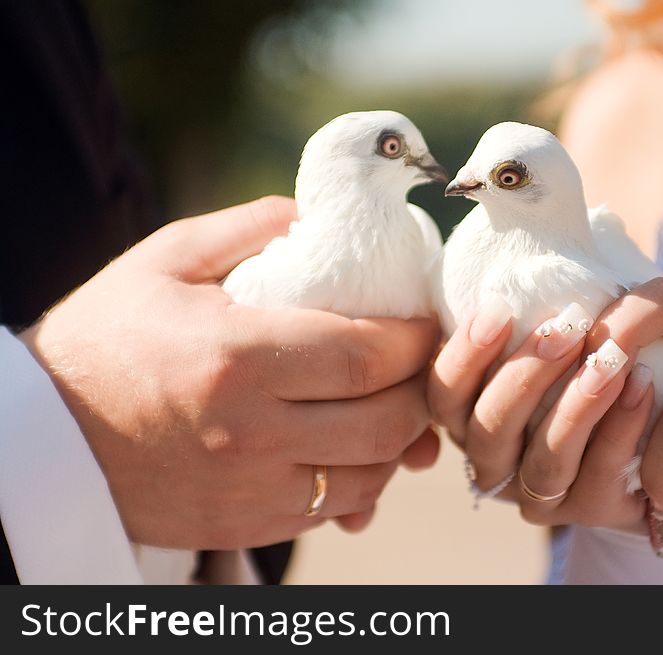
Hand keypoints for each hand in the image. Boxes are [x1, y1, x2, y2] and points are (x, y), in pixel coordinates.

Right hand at [20, 196, 439, 548]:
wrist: (47, 435)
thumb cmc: (107, 337)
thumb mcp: (165, 261)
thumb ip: (249, 228)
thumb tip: (318, 215)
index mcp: (237, 358)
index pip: (368, 356)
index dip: (415, 339)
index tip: (422, 321)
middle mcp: (251, 434)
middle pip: (385, 422)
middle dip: (420, 389)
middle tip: (416, 362)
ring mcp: (250, 490)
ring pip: (371, 475)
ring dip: (400, 438)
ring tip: (391, 401)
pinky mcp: (243, 525)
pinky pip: (332, 511)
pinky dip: (362, 479)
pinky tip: (354, 447)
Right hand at [428, 298, 655, 530]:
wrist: (652, 420)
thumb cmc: (586, 356)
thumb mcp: (550, 335)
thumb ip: (526, 314)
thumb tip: (518, 256)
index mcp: (468, 415)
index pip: (443, 394)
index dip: (464, 356)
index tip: (499, 308)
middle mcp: (493, 460)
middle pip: (488, 430)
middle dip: (525, 377)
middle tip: (566, 328)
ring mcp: (539, 493)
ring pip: (543, 462)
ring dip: (576, 408)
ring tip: (612, 357)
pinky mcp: (589, 511)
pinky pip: (598, 478)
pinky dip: (620, 429)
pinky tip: (643, 385)